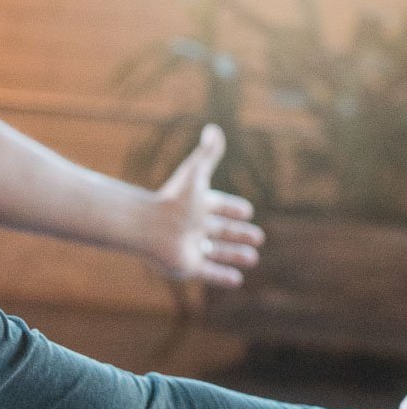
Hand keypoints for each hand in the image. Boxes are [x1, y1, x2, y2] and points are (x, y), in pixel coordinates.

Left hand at [150, 124, 263, 285]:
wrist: (149, 227)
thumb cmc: (172, 200)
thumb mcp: (194, 174)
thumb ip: (207, 154)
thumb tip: (214, 129)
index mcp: (197, 206)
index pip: (219, 207)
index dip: (232, 208)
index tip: (247, 211)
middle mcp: (195, 228)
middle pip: (221, 231)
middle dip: (239, 234)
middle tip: (258, 237)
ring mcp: (192, 248)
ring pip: (216, 252)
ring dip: (234, 255)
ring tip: (252, 258)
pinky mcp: (188, 266)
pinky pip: (208, 273)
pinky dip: (222, 276)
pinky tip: (237, 280)